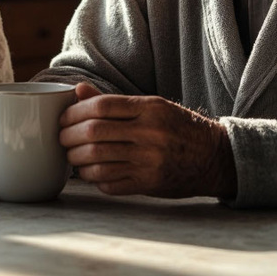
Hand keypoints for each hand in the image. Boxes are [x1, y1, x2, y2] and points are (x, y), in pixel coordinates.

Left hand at [59, 83, 235, 197]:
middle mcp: (150, 133)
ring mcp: (150, 161)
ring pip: (97, 161)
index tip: (64, 119)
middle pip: (94, 133)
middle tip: (62, 139)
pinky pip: (110, 183)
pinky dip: (93, 179)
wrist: (214, 157)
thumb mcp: (153, 107)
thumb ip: (114, 102)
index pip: (100, 106)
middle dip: (69, 137)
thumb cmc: (179, 128)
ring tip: (72, 157)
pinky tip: (91, 174)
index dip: (74, 113)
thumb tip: (79, 91)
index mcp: (150, 109)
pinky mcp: (149, 184)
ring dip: (77, 160)